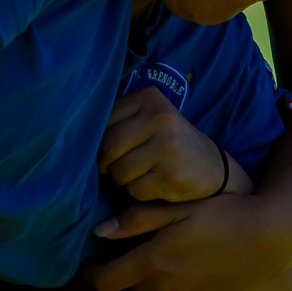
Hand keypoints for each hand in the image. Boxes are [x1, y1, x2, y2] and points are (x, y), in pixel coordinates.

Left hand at [84, 192, 291, 290]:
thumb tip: (99, 231)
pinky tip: (180, 263)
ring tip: (161, 249)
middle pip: (125, 284)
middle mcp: (164, 288)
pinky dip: (165, 285)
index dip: (91, 272)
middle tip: (131, 245)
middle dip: (121, 268)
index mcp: (154, 261)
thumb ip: (136, 220)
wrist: (265, 241)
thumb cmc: (220, 214)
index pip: (104, 280)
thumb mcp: (177, 208)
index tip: (89, 261)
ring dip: (145, 276)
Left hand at [96, 86, 233, 202]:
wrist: (214, 168)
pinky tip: (154, 185)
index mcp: (150, 98)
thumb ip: (121, 120)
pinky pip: (134, 190)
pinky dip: (138, 193)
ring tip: (140, 174)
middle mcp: (160, 118)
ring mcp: (167, 147)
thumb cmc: (171, 143)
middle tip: (117, 167)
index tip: (109, 149)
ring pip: (119, 171)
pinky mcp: (171, 176)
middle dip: (107, 164)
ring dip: (123, 180)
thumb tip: (76, 137)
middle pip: (108, 147)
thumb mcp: (151, 119)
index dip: (99, 140)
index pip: (104, 120)